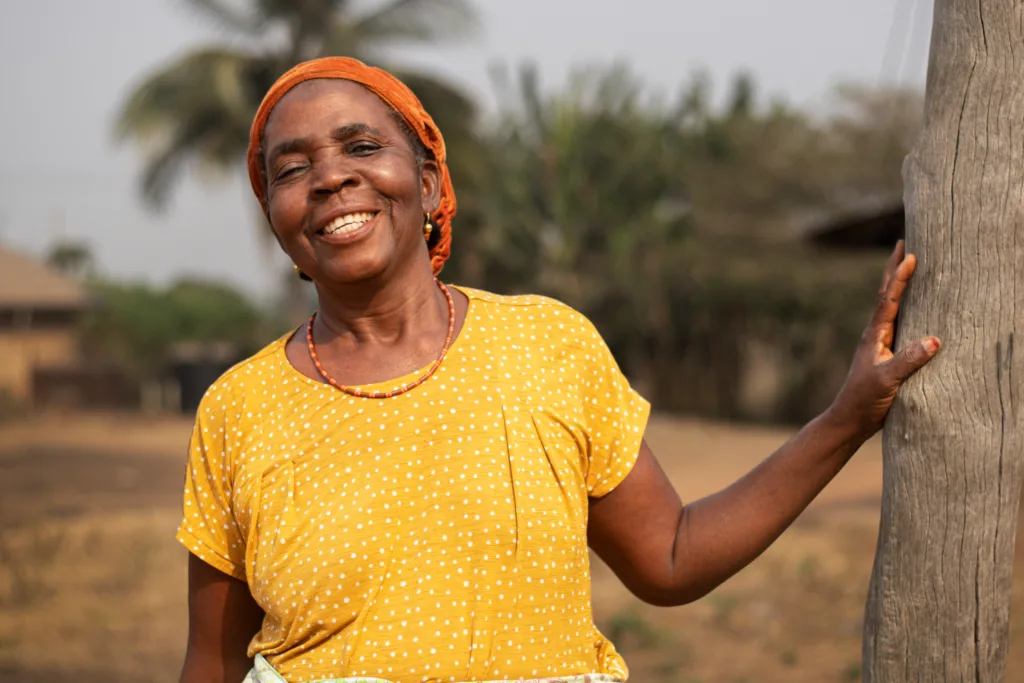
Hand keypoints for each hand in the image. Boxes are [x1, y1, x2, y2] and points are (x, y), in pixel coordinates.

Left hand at [827, 240, 940, 437]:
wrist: (850, 419)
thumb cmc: (864, 400)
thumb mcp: (887, 380)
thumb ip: (908, 361)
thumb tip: (934, 340)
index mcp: (874, 335)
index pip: (888, 299)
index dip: (899, 277)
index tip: (910, 255)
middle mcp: (875, 334)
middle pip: (886, 294)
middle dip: (894, 269)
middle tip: (903, 243)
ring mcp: (880, 343)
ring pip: (891, 306)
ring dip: (899, 284)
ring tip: (908, 265)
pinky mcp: (886, 354)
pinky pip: (898, 322)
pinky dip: (905, 306)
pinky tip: (914, 307)